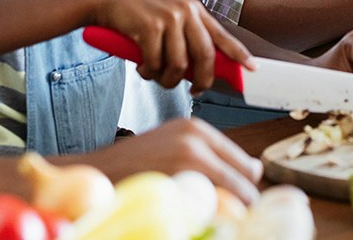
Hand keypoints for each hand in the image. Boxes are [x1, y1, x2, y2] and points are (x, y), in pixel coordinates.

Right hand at [81, 118, 263, 204]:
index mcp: (198, 129)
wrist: (98, 173)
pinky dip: (214, 222)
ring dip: (230, 215)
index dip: (246, 190)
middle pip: (247, 184)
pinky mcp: (178, 184)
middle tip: (228, 217)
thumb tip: (255, 173)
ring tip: (210, 219)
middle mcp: (196, 140)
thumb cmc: (136, 164)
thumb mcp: (174, 146)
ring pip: (237, 200)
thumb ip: (209, 155)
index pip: (248, 166)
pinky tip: (198, 223)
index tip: (238, 206)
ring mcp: (188, 161)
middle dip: (243, 204)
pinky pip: (216, 213)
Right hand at [92, 0, 250, 92]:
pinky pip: (157, 64)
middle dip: (202, 81)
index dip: (239, 54)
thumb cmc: (137, 14)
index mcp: (194, 10)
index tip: (252, 69)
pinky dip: (148, 72)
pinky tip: (142, 66)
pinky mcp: (151, 26)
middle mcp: (186, 11)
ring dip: (167, 79)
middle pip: (206, 56)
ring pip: (179, 65)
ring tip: (155, 73)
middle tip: (194, 91)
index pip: (223, 35)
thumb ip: (187, 39)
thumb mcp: (169, 19)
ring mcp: (169, 18)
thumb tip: (202, 73)